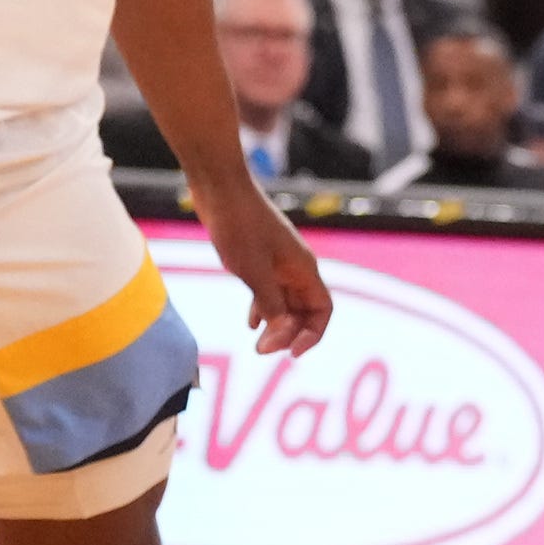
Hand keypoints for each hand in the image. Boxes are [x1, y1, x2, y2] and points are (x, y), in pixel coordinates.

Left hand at [208, 190, 332, 355]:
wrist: (220, 190)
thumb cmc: (239, 227)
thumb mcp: (254, 271)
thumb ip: (270, 304)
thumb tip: (282, 335)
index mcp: (302, 268)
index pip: (323, 309)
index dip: (312, 334)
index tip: (290, 354)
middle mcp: (295, 267)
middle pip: (305, 310)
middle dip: (289, 334)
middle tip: (262, 349)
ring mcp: (278, 263)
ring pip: (287, 303)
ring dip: (276, 325)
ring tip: (256, 343)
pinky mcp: (261, 259)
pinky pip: (271, 292)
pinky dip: (264, 310)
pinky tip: (249, 323)